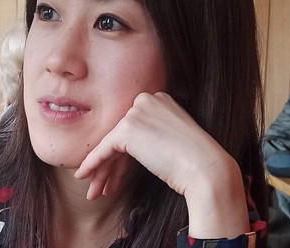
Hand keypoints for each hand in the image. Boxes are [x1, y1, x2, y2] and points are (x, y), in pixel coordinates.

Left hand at [75, 92, 249, 238]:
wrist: (206, 168)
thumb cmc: (195, 158)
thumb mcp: (171, 137)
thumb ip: (151, 133)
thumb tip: (129, 146)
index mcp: (159, 98)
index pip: (133, 127)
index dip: (123, 155)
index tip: (117, 174)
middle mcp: (145, 100)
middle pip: (121, 136)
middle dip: (111, 164)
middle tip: (101, 185)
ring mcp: (136, 112)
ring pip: (111, 144)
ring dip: (103, 170)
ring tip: (94, 191)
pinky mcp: (128, 128)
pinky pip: (105, 148)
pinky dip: (93, 162)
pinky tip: (83, 174)